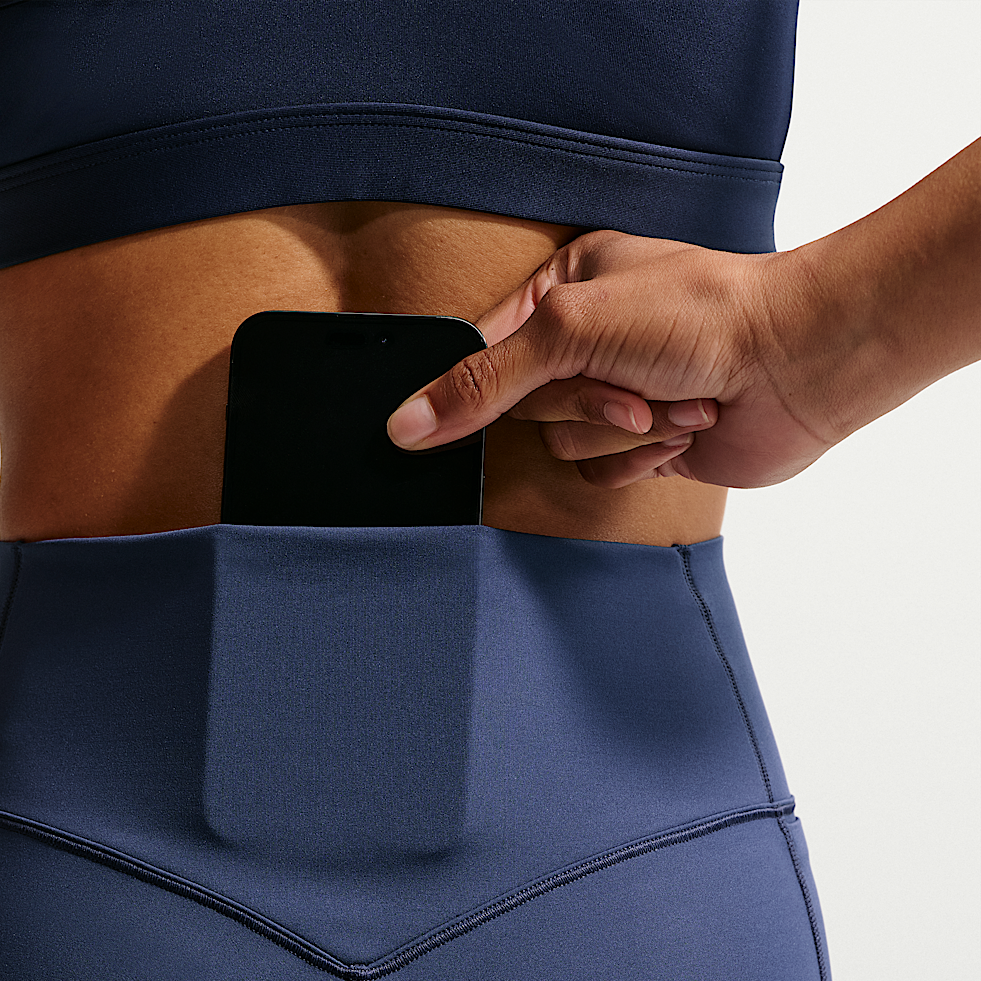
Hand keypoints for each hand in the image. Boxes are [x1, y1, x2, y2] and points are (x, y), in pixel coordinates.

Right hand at [387, 228, 830, 489]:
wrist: (797, 364)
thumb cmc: (699, 317)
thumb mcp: (571, 332)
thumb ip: (482, 381)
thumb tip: (403, 425)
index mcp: (565, 287)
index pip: (483, 349)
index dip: (476, 383)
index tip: (448, 412)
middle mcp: (586, 340)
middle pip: (523, 405)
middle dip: (582, 402)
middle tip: (633, 384)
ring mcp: (614, 394)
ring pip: (559, 444)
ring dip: (618, 432)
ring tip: (671, 402)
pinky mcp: (642, 443)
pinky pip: (596, 473)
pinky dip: (637, 459)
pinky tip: (680, 431)